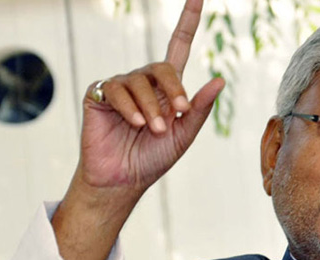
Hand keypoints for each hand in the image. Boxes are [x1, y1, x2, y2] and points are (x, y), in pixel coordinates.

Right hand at [78, 0, 223, 197]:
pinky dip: (129, 106)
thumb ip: (198, 108)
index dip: (187, 21)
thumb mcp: (184, 134)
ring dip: (151, 107)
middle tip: (177, 114)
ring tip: (152, 130)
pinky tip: (134, 123)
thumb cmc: (153, 158)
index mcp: (168, 89)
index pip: (178, 47)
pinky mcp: (99, 94)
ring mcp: (121, 86)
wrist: (123, 179)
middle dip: (173, 90)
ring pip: (141, 81)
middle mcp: (144, 82)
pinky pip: (116, 89)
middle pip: (163, 67)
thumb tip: (220, 79)